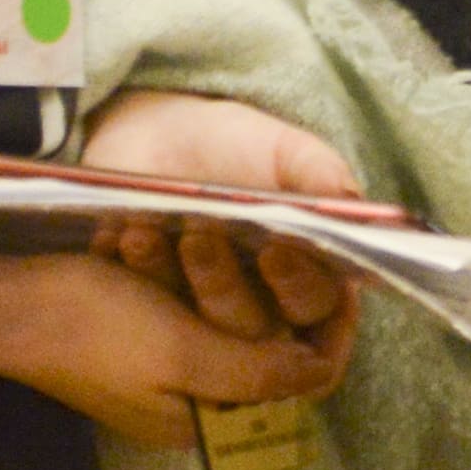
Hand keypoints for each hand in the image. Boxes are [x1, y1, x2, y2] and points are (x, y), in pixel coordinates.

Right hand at [0, 237, 354, 444]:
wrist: (1, 303)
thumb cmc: (89, 328)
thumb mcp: (182, 352)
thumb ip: (255, 371)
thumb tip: (319, 372)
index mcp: (206, 418)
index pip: (297, 384)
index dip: (326, 332)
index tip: (337, 275)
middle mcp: (193, 398)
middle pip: (263, 340)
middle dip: (255, 286)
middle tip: (234, 241)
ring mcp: (167, 363)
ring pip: (227, 310)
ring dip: (213, 267)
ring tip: (178, 234)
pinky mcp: (145, 329)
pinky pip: (187, 297)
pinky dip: (180, 268)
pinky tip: (151, 239)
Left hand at [70, 87, 365, 345]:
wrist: (159, 134)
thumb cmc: (236, 147)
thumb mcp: (282, 150)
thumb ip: (318, 172)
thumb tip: (348, 201)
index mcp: (309, 273)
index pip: (321, 310)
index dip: (300, 290)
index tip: (275, 253)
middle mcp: (260, 305)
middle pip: (254, 335)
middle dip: (224, 286)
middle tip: (200, 236)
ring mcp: (201, 314)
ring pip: (193, 331)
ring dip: (170, 281)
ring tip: (145, 233)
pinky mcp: (148, 312)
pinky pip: (136, 317)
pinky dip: (130, 276)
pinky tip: (122, 236)